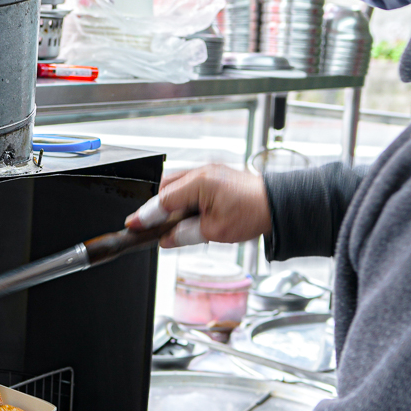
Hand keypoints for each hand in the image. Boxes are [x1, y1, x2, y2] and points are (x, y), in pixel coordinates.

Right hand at [127, 163, 271, 247]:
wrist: (278, 204)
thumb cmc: (253, 213)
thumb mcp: (215, 231)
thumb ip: (185, 234)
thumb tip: (166, 238)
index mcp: (199, 183)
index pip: (163, 200)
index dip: (146, 215)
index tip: (132, 225)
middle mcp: (202, 172)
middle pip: (165, 188)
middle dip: (154, 207)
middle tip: (145, 225)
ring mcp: (209, 172)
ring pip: (176, 185)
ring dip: (168, 201)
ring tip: (164, 222)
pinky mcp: (215, 176)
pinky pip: (189, 184)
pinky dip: (181, 197)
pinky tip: (183, 212)